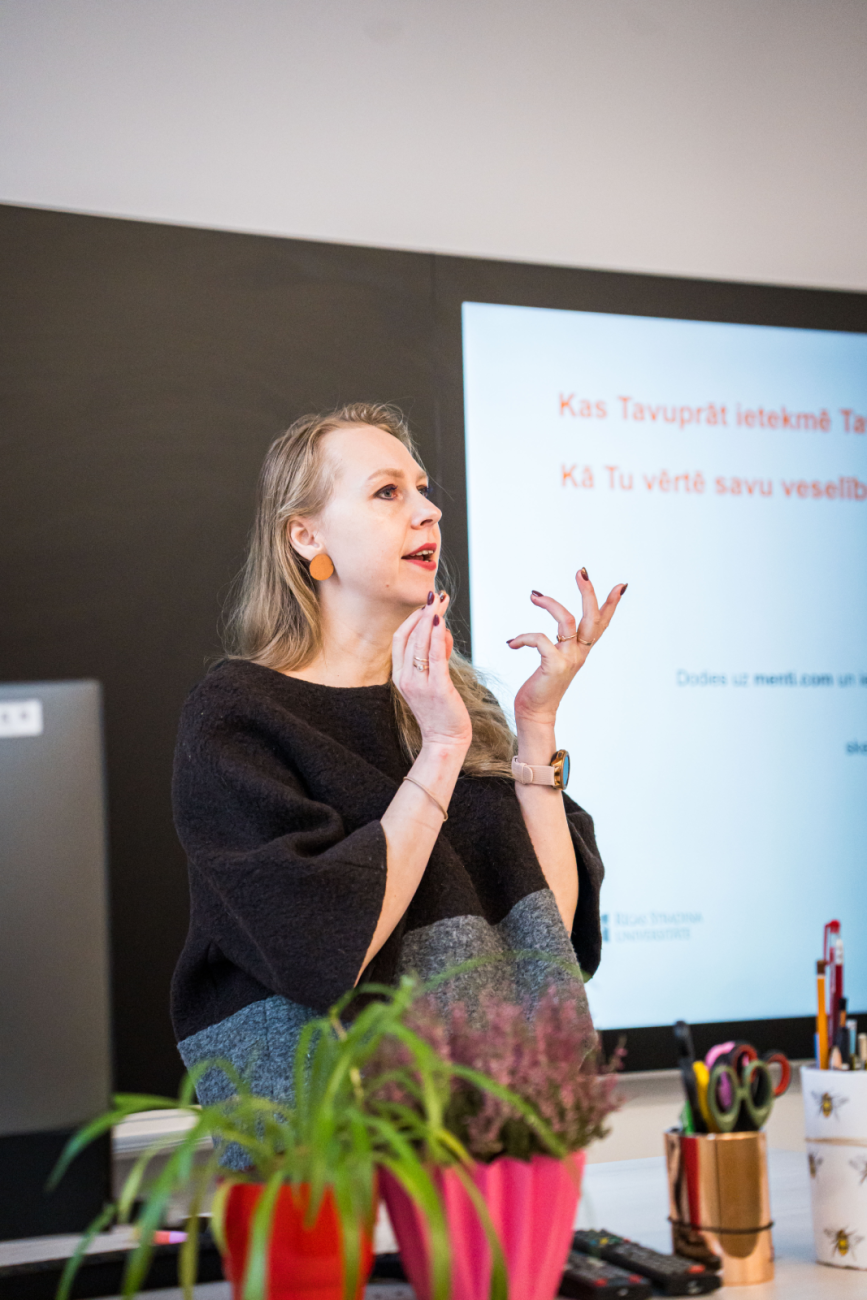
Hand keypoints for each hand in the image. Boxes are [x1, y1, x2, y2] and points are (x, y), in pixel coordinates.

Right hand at [392, 592, 472, 751]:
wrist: (445, 741)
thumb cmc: (441, 711)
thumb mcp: (434, 680)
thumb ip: (436, 655)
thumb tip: (441, 630)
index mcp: (400, 676)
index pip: (399, 639)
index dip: (411, 618)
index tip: (426, 603)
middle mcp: (406, 678)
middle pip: (409, 636)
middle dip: (423, 612)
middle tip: (436, 594)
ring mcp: (419, 684)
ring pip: (420, 642)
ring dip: (430, 617)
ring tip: (441, 600)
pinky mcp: (437, 688)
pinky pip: (434, 656)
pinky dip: (437, 636)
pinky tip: (441, 620)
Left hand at [507, 569, 626, 725]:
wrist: (535, 713)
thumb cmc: (541, 686)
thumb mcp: (554, 660)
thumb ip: (557, 644)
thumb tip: (548, 630)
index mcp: (581, 650)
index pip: (601, 623)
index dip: (611, 604)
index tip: (620, 586)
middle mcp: (579, 653)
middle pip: (593, 618)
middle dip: (589, 593)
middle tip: (581, 572)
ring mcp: (568, 659)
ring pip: (568, 621)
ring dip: (551, 604)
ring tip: (534, 596)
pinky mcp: (554, 666)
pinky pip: (540, 639)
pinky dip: (524, 637)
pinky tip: (512, 643)